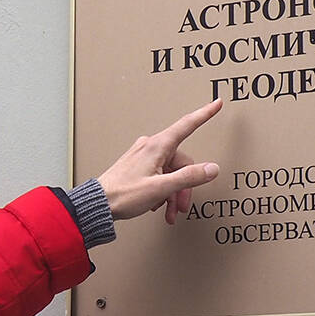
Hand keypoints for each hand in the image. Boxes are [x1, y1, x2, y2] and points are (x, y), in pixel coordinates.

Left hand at [97, 99, 221, 224]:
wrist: (98, 205)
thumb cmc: (123, 194)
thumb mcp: (161, 188)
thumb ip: (189, 177)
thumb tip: (211, 168)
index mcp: (157, 146)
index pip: (187, 125)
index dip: (204, 114)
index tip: (216, 104)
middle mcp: (150, 147)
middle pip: (181, 162)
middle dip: (184, 185)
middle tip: (182, 206)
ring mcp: (143, 156)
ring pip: (170, 171)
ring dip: (173, 193)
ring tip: (169, 211)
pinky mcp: (138, 166)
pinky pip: (159, 175)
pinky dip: (162, 191)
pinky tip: (157, 204)